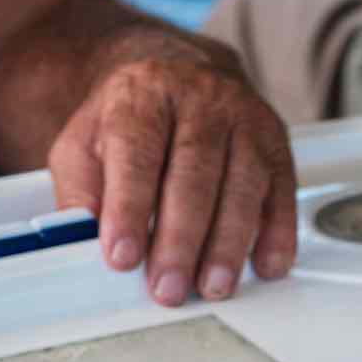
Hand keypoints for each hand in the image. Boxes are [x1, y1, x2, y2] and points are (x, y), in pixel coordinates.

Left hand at [49, 31, 296, 307]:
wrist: (177, 74)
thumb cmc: (129, 120)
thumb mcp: (84, 144)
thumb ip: (80, 191)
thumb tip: (80, 241)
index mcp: (143, 96)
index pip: (137, 153)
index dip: (129, 209)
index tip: (122, 257)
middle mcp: (200, 101)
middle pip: (194, 173)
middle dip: (180, 239)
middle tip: (168, 287)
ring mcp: (244, 120)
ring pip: (242, 184)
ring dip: (229, 243)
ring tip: (214, 285)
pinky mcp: (275, 144)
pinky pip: (281, 190)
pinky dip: (276, 233)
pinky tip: (264, 265)